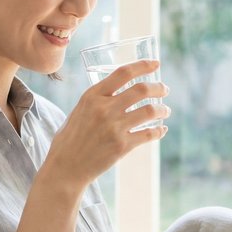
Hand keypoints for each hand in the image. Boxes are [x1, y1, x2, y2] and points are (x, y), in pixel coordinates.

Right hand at [45, 59, 170, 188]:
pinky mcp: (122, 146)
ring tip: (165, 110)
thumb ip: (98, 101)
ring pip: (150, 111)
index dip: (142, 66)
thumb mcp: (79, 111)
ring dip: (162, 109)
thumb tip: (120, 92)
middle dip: (158, 87)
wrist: (66, 168)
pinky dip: (159, 131)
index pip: (123, 73)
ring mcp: (114, 127)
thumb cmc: (70, 139)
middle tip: (164, 89)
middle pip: (141, 90)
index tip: (155, 63)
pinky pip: (149, 134)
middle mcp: (104, 108)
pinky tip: (161, 130)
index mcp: (92, 96)